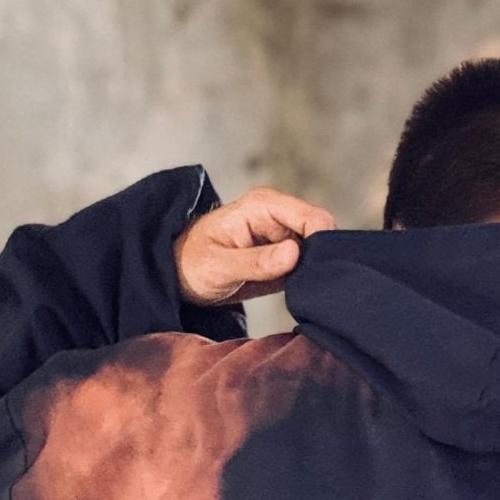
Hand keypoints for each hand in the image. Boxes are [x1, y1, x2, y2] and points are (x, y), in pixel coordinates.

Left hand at [174, 187, 335, 304]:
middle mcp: (278, 216)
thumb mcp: (219, 267)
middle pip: (323, 235)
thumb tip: (295, 253)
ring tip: (293, 290)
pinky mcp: (284, 256)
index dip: (321, 244)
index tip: (308, 272)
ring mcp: (283, 236)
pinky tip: (294, 293)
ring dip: (313, 273)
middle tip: (302, 286)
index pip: (314, 218)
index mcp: (263, 206)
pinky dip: (307, 280)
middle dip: (319, 261)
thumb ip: (257, 262)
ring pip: (320, 252)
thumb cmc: (190, 265)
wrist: (176, 277)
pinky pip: (309, 266)